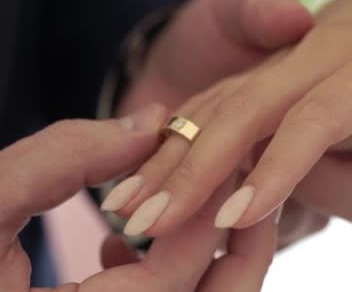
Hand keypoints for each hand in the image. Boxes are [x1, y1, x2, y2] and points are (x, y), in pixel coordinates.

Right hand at [0, 105, 276, 290]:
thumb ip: (60, 158)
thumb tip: (151, 121)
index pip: (169, 280)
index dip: (199, 210)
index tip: (216, 154)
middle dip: (242, 246)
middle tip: (245, 181)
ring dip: (210, 259)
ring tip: (192, 200)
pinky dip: (165, 278)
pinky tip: (125, 242)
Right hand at [107, 0, 351, 236]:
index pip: (318, 117)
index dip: (280, 166)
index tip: (241, 215)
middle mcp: (315, 60)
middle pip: (248, 110)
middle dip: (199, 166)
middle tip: (157, 222)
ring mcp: (283, 63)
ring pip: (217, 105)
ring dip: (171, 156)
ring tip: (126, 208)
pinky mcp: (264, 69)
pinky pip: (212, 100)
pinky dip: (173, 136)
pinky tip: (138, 172)